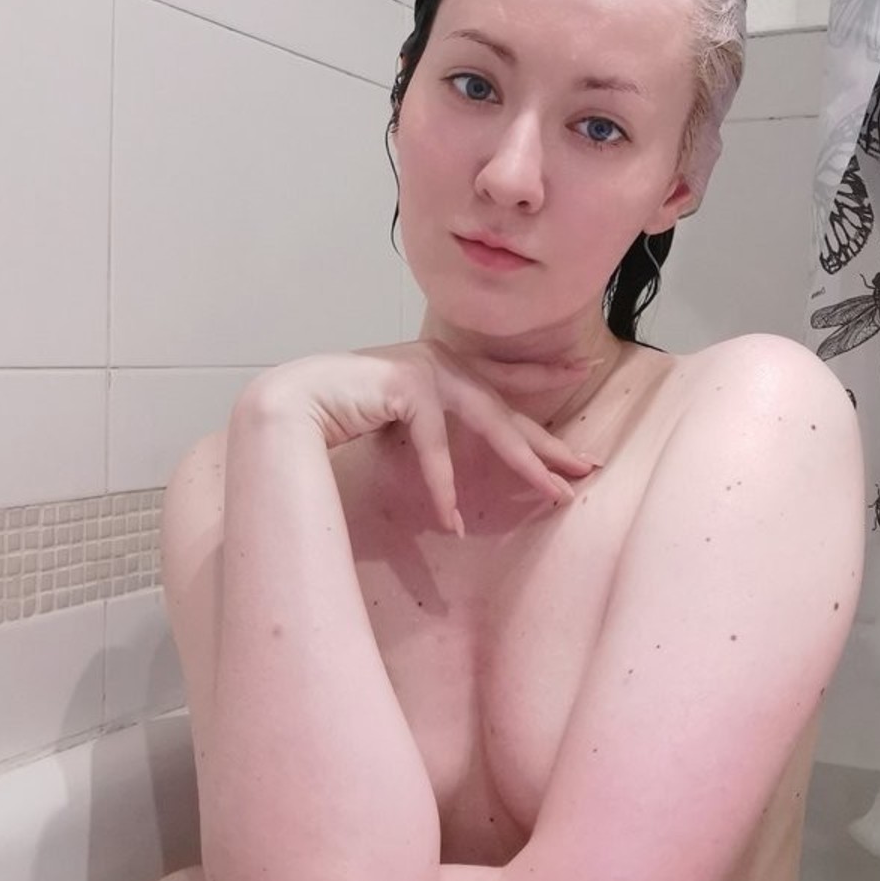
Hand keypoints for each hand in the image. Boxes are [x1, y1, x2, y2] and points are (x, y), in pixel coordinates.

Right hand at [238, 340, 603, 535]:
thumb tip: (454, 470)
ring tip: (555, 495)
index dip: (543, 372)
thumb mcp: (398, 421)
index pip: (503, 374)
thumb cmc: (338, 414)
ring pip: (490, 424)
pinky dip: (443, 485)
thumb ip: (431, 429)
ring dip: (524, 463)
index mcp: (440, 365)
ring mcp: (426, 368)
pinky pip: (435, 446)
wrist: (290, 402)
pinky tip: (450, 519)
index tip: (583, 369)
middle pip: (508, 408)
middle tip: (589, 465)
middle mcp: (440, 361)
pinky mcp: (408, 385)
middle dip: (550, 440)